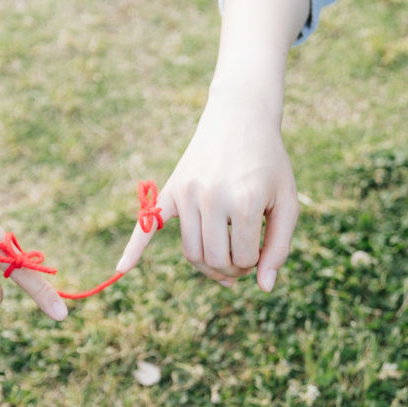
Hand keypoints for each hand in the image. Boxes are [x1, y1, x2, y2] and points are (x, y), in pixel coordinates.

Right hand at [116, 84, 298, 290]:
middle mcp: (211, 197)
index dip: (254, 264)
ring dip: (208, 266)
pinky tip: (121, 269)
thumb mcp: (286, 202)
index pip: (242, 259)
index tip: (261, 252)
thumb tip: (264, 288)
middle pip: (214, 260)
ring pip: (191, 252)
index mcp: (244, 202)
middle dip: (231, 269)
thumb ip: (280, 246)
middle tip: (243, 260)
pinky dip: (133, 248)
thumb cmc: (269, 163)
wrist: (240, 118)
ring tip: (225, 258)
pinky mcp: (171, 188)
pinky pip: (148, 224)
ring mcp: (187, 192)